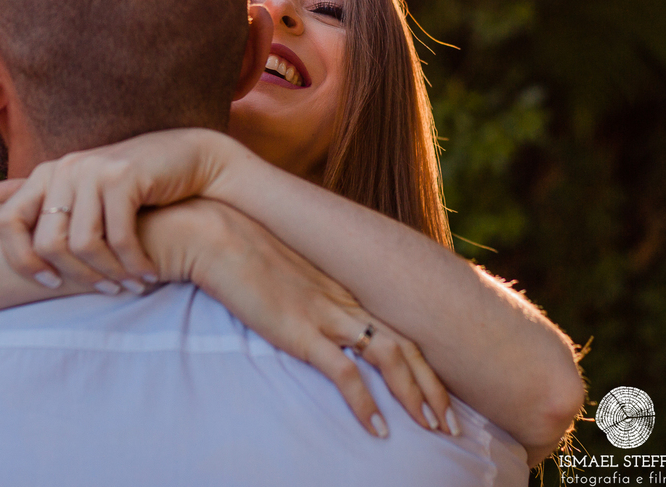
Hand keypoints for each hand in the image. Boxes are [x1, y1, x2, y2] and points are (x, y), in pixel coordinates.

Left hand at [0, 128, 235, 292]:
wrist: (190, 158)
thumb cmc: (134, 184)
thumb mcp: (80, 189)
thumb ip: (33, 195)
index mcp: (46, 173)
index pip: (4, 223)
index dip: (20, 261)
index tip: (49, 285)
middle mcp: (64, 168)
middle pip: (47, 242)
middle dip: (76, 277)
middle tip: (104, 292)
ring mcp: (92, 170)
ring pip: (83, 245)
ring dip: (109, 274)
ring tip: (129, 286)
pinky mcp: (124, 177)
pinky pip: (119, 237)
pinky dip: (134, 264)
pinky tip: (147, 275)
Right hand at [142, 199, 454, 438]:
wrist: (213, 235)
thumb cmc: (237, 252)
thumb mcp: (279, 276)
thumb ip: (296, 294)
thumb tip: (298, 313)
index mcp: (338, 289)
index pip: (396, 328)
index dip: (422, 364)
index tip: (435, 393)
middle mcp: (342, 301)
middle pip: (407, 345)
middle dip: (434, 386)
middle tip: (451, 423)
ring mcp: (324, 315)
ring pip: (391, 357)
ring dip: (417, 395)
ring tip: (434, 428)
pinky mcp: (300, 330)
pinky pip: (345, 374)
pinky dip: (367, 404)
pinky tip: (378, 429)